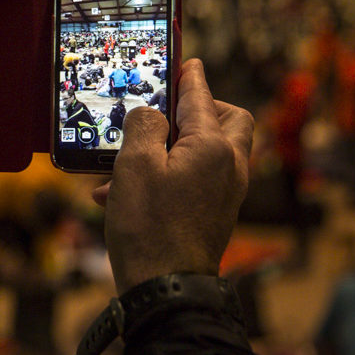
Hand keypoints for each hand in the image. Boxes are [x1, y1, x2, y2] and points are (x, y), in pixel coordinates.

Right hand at [91, 59, 253, 293]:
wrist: (165, 291)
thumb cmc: (150, 227)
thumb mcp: (134, 165)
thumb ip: (143, 126)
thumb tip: (149, 113)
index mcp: (214, 147)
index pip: (202, 97)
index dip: (189, 77)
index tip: (184, 63)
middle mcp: (229, 167)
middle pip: (230, 121)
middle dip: (201, 109)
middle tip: (169, 109)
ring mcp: (226, 193)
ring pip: (212, 151)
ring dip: (175, 145)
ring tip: (130, 157)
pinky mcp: (214, 215)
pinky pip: (198, 180)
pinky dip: (170, 175)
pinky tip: (124, 193)